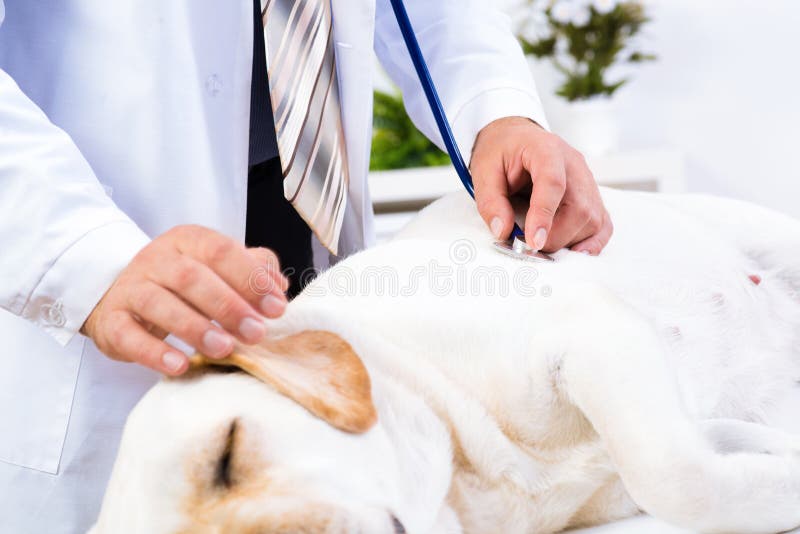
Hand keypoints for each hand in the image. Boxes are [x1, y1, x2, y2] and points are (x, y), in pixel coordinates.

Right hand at [81, 225, 288, 374]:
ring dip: (195, 327)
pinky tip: (180, 365)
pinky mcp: (111, 321)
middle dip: (228, 306)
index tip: (276, 308)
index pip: (221, 251)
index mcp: (188, 241)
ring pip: (159, 303)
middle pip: (191, 277)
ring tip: (225, 349)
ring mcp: (131, 288)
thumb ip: (252, 269)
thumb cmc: (183, 284)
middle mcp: (157, 259)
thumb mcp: (217, 268)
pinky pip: (129, 335)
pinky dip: (154, 352)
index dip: (250, 279)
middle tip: (256, 333)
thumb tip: (279, 286)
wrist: (119, 294)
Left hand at [470, 116, 612, 253]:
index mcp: (546, 149)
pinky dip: (591, 242)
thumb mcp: (484, 171)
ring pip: (592, 218)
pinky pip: (602, 223)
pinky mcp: (591, 196)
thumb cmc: (503, 151)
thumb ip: (491, 202)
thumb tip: (503, 231)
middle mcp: (573, 164)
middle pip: (578, 207)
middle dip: (554, 236)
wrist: (517, 138)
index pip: (553, 183)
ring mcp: (586, 180)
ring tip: (542, 241)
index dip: (544, 215)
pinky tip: (574, 251)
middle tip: (528, 245)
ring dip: (568, 240)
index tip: (532, 241)